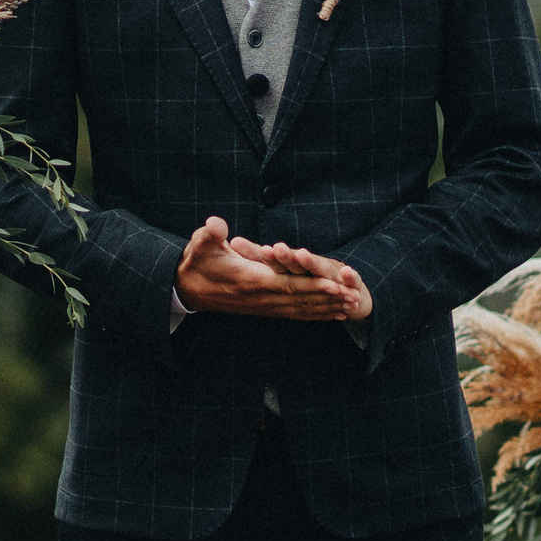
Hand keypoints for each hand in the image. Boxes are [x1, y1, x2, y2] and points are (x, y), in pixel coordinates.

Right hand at [176, 216, 370, 319]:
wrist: (186, 288)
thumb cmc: (196, 262)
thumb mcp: (200, 244)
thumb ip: (211, 234)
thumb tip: (217, 225)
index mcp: (250, 280)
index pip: (287, 285)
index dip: (312, 286)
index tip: (335, 285)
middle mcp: (260, 298)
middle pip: (301, 300)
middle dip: (329, 299)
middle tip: (354, 298)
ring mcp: (262, 306)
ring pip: (300, 310)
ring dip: (326, 309)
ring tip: (351, 308)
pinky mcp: (263, 309)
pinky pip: (293, 314)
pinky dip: (314, 315)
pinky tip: (331, 315)